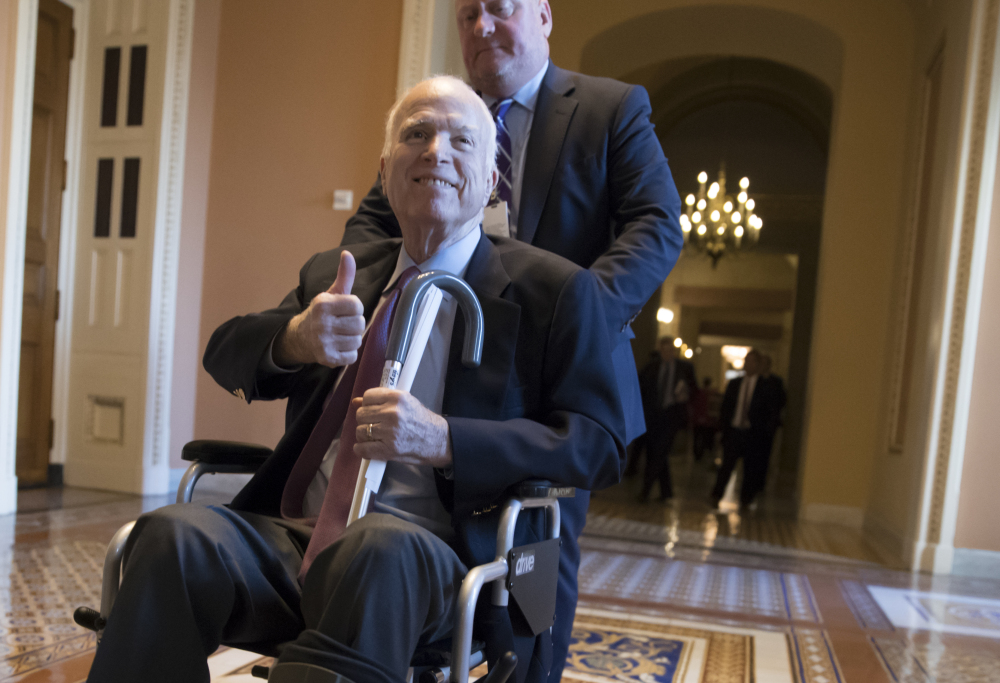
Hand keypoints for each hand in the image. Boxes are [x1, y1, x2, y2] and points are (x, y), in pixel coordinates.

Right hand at [274, 251, 364, 367]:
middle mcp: (322, 323)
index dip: (355, 308)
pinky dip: (348, 353)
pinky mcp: (327, 358)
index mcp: (323, 304)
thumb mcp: (331, 293)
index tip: (345, 310)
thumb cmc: (322, 313)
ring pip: (357, 341)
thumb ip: (344, 275)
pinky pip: (352, 356)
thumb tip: (348, 254)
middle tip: (343, 324)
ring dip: (352, 338)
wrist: (301, 337)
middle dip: (355, 324)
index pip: (357, 305)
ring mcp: (323, 342)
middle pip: (360, 324)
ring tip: (341, 335)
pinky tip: (338, 346)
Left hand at [352, 389, 451, 467]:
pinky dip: (361, 449)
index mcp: (397, 398)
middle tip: (374, 424)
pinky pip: (363, 449)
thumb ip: (381, 400)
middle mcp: (392, 413)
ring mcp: (389, 432)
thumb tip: (356, 401)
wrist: (437, 440)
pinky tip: (368, 448)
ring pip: (360, 431)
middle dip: (365, 420)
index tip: (372, 410)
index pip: (368, 397)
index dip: (367, 404)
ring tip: (374, 436)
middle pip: (361, 414)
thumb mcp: (405, 403)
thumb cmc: (421, 420)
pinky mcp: (388, 449)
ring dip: (364, 435)